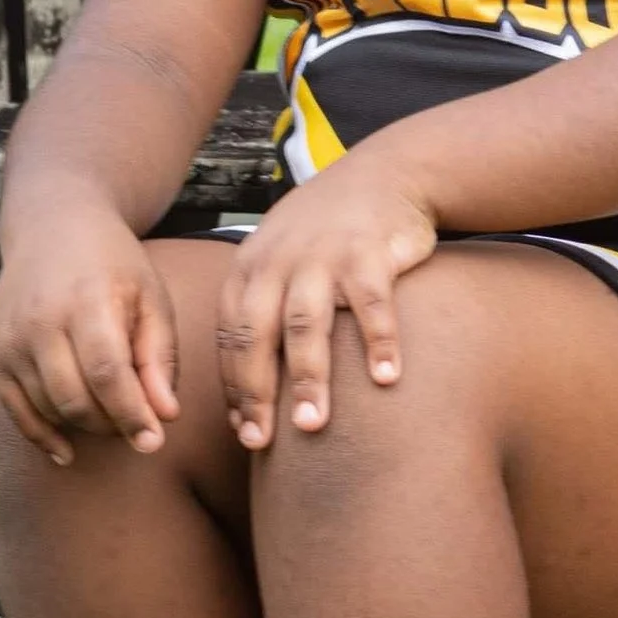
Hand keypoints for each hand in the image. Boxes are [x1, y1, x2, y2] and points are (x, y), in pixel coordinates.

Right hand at [0, 204, 180, 464]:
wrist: (53, 227)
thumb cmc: (114, 265)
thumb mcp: (151, 298)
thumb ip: (159, 356)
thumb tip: (165, 415)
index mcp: (86, 301)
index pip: (107, 373)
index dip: (131, 414)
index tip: (154, 441)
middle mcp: (40, 321)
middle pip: (74, 399)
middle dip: (111, 425)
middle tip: (139, 428)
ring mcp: (11, 339)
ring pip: (48, 409)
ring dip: (85, 427)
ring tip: (114, 418)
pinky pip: (16, 411)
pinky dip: (42, 436)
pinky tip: (67, 451)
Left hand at [217, 155, 440, 448]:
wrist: (384, 173)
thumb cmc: (329, 234)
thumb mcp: (282, 260)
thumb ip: (264, 315)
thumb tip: (248, 398)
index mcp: (249, 269)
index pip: (230, 338)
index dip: (234, 389)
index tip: (246, 434)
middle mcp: (278, 262)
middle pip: (257, 335)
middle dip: (257, 393)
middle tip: (264, 443)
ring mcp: (322, 256)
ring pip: (306, 325)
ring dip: (308, 377)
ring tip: (314, 424)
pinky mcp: (369, 252)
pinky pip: (372, 303)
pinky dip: (379, 341)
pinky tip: (387, 379)